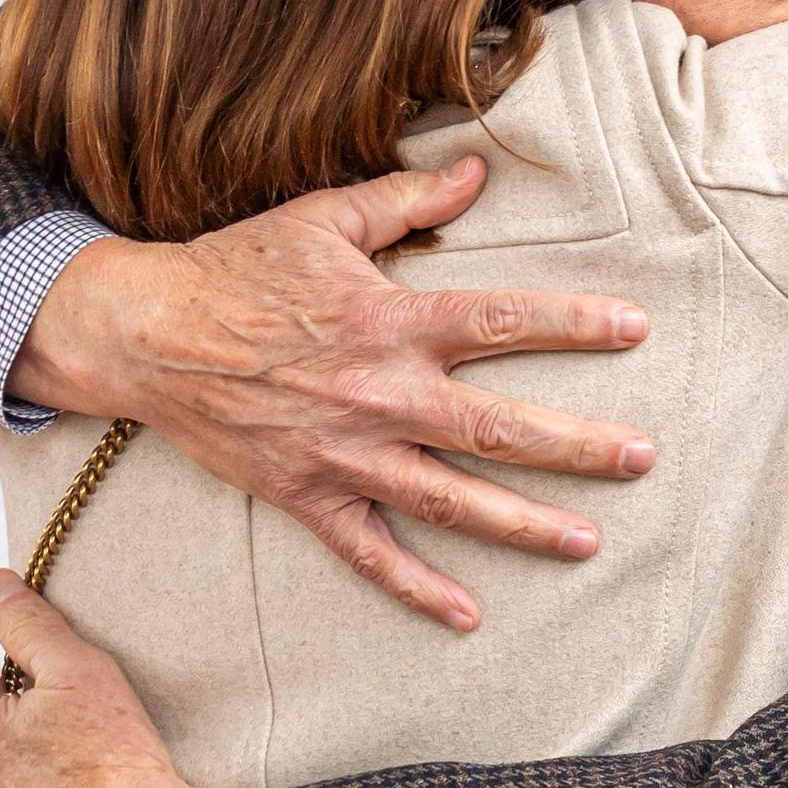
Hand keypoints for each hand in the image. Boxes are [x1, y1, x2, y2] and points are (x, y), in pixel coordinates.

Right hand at [14, 156, 654, 629]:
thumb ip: (407, 200)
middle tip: (642, 458)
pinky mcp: (308, 496)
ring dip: (523, 525)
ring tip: (588, 542)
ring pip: (451, 500)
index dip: (574, 325)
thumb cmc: (237, 268)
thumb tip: (477, 172)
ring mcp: (345, 454)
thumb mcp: (324, 220)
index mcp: (390, 321)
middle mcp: (379, 395)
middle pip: (498, 428)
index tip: (636, 330)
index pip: (502, 323)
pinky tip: (467, 615)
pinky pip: (370, 552)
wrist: (146, 333)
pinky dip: (417, 588)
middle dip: (577, 446)